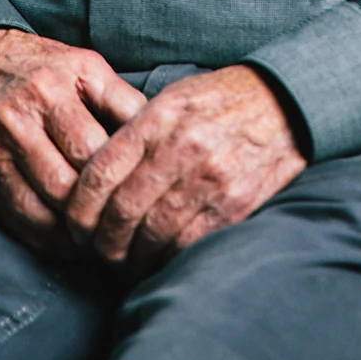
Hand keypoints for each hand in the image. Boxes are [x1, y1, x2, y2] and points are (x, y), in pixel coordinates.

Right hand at [0, 28, 146, 252]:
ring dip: (73, 232)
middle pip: (67, 184)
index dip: (121, 177)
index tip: (140, 192)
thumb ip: (122, 100)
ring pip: (41, 209)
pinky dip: (46, 237)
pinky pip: (16, 218)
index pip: (95, 148)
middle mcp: (21, 117)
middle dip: (98, 209)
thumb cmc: (43, 67)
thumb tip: (158, 139)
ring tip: (100, 236)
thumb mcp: (86, 66)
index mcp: (54, 87)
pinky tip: (69, 239)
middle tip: (123, 223)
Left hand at [64, 64, 306, 272]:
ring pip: (153, 235)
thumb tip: (94, 176)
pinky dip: (169, 259)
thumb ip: (134, 132)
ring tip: (129, 260)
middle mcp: (180, 149)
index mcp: (158, 120)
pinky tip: (162, 259)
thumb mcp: (172, 98)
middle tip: (101, 251)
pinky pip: (189, 245)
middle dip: (104, 242)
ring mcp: (209, 179)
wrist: (283, 102)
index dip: (79, 211)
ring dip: (134, 257)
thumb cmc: (219, 100)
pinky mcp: (235, 203)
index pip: (99, 175)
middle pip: (122, 212)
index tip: (77, 227)